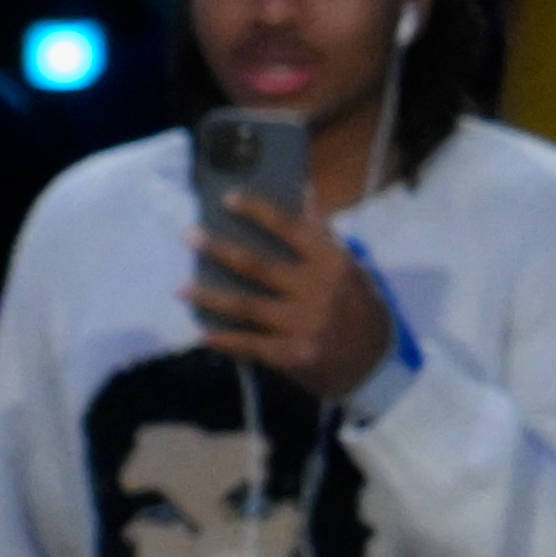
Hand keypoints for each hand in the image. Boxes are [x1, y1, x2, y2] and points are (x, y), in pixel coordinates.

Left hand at [191, 186, 403, 403]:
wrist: (377, 364)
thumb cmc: (358, 310)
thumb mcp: (349, 269)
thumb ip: (322, 235)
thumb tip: (304, 192)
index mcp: (334, 264)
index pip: (294, 230)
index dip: (261, 212)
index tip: (229, 198)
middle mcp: (318, 290)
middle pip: (260, 266)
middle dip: (220, 250)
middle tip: (189, 236)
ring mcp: (303, 324)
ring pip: (246, 306)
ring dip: (209, 296)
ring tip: (179, 288)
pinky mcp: (291, 354)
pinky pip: (249, 344)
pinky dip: (224, 339)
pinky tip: (203, 333)